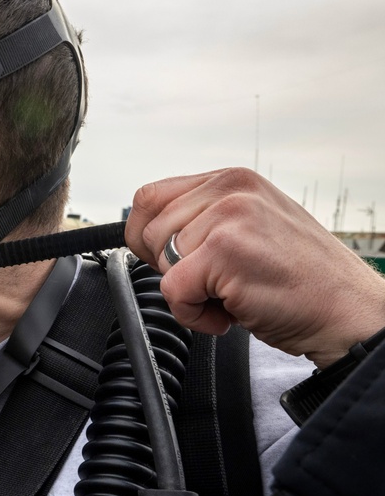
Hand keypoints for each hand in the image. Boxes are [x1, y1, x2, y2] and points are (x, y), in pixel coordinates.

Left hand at [125, 167, 384, 366]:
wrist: (348, 312)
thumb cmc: (301, 280)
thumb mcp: (250, 228)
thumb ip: (204, 219)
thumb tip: (148, 232)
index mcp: (231, 180)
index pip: (150, 197)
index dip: (146, 236)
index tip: (166, 259)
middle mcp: (230, 190)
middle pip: (149, 232)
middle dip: (170, 269)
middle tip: (215, 283)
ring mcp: (228, 218)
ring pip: (160, 262)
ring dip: (188, 294)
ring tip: (230, 295)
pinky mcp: (225, 251)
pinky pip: (173, 291)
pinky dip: (193, 315)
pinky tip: (229, 314)